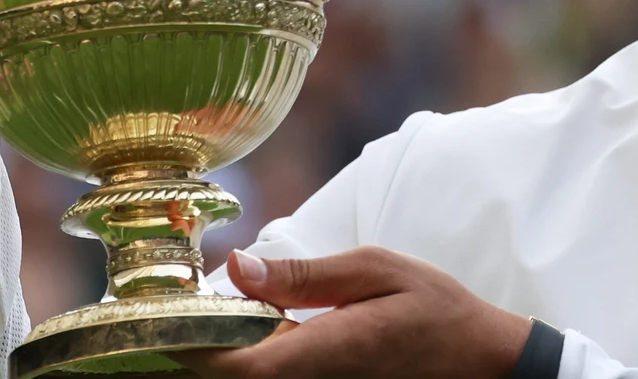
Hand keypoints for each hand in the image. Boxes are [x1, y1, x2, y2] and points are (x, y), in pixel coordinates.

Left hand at [177, 246, 532, 378]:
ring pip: (249, 377)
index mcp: (324, 351)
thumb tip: (237, 269)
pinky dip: (250, 355)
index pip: (233, 369)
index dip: (187, 349)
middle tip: (168, 309)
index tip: (159, 316)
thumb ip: (304, 274)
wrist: (479, 362)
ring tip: (200, 315)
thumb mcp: (376, 269)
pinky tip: (248, 328)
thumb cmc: (435, 309)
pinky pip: (271, 375)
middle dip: (192, 348)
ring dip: (219, 352)